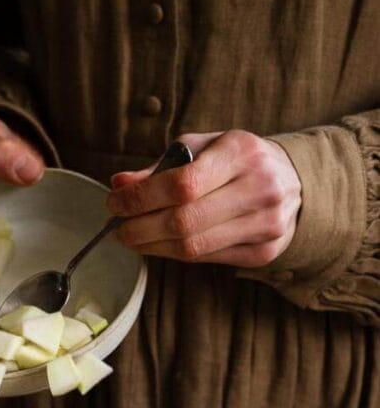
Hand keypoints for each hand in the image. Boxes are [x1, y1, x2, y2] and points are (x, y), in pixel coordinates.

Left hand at [106, 131, 301, 266]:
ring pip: (192, 247)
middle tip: (118, 228)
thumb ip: (161, 167)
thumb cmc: (236, 162)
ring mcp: (265, 224)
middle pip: (183, 221)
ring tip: (133, 238)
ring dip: (152, 246)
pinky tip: (160, 245)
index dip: (140, 199)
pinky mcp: (263, 251)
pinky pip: (205, 259)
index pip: (181, 184)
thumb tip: (120, 184)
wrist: (293, 182)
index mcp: (242, 152)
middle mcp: (259, 187)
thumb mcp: (202, 148)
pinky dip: (174, 254)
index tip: (115, 203)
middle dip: (139, 228)